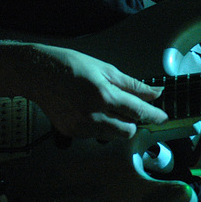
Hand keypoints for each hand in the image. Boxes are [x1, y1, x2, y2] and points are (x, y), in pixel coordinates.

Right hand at [27, 45, 167, 140]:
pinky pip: (95, 135)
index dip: (153, 115)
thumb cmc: (70, 65)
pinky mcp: (71, 133)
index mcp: (103, 95)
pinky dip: (99, 126)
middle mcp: (92, 115)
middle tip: (129, 108)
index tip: (162, 116)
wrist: (38, 73)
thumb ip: (131, 85)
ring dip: (116, 124)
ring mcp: (80, 127)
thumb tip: (153, 93)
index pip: (137, 112)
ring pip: (111, 136)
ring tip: (103, 105)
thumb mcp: (105, 68)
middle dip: (133, 122)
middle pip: (127, 131)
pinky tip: (89, 109)